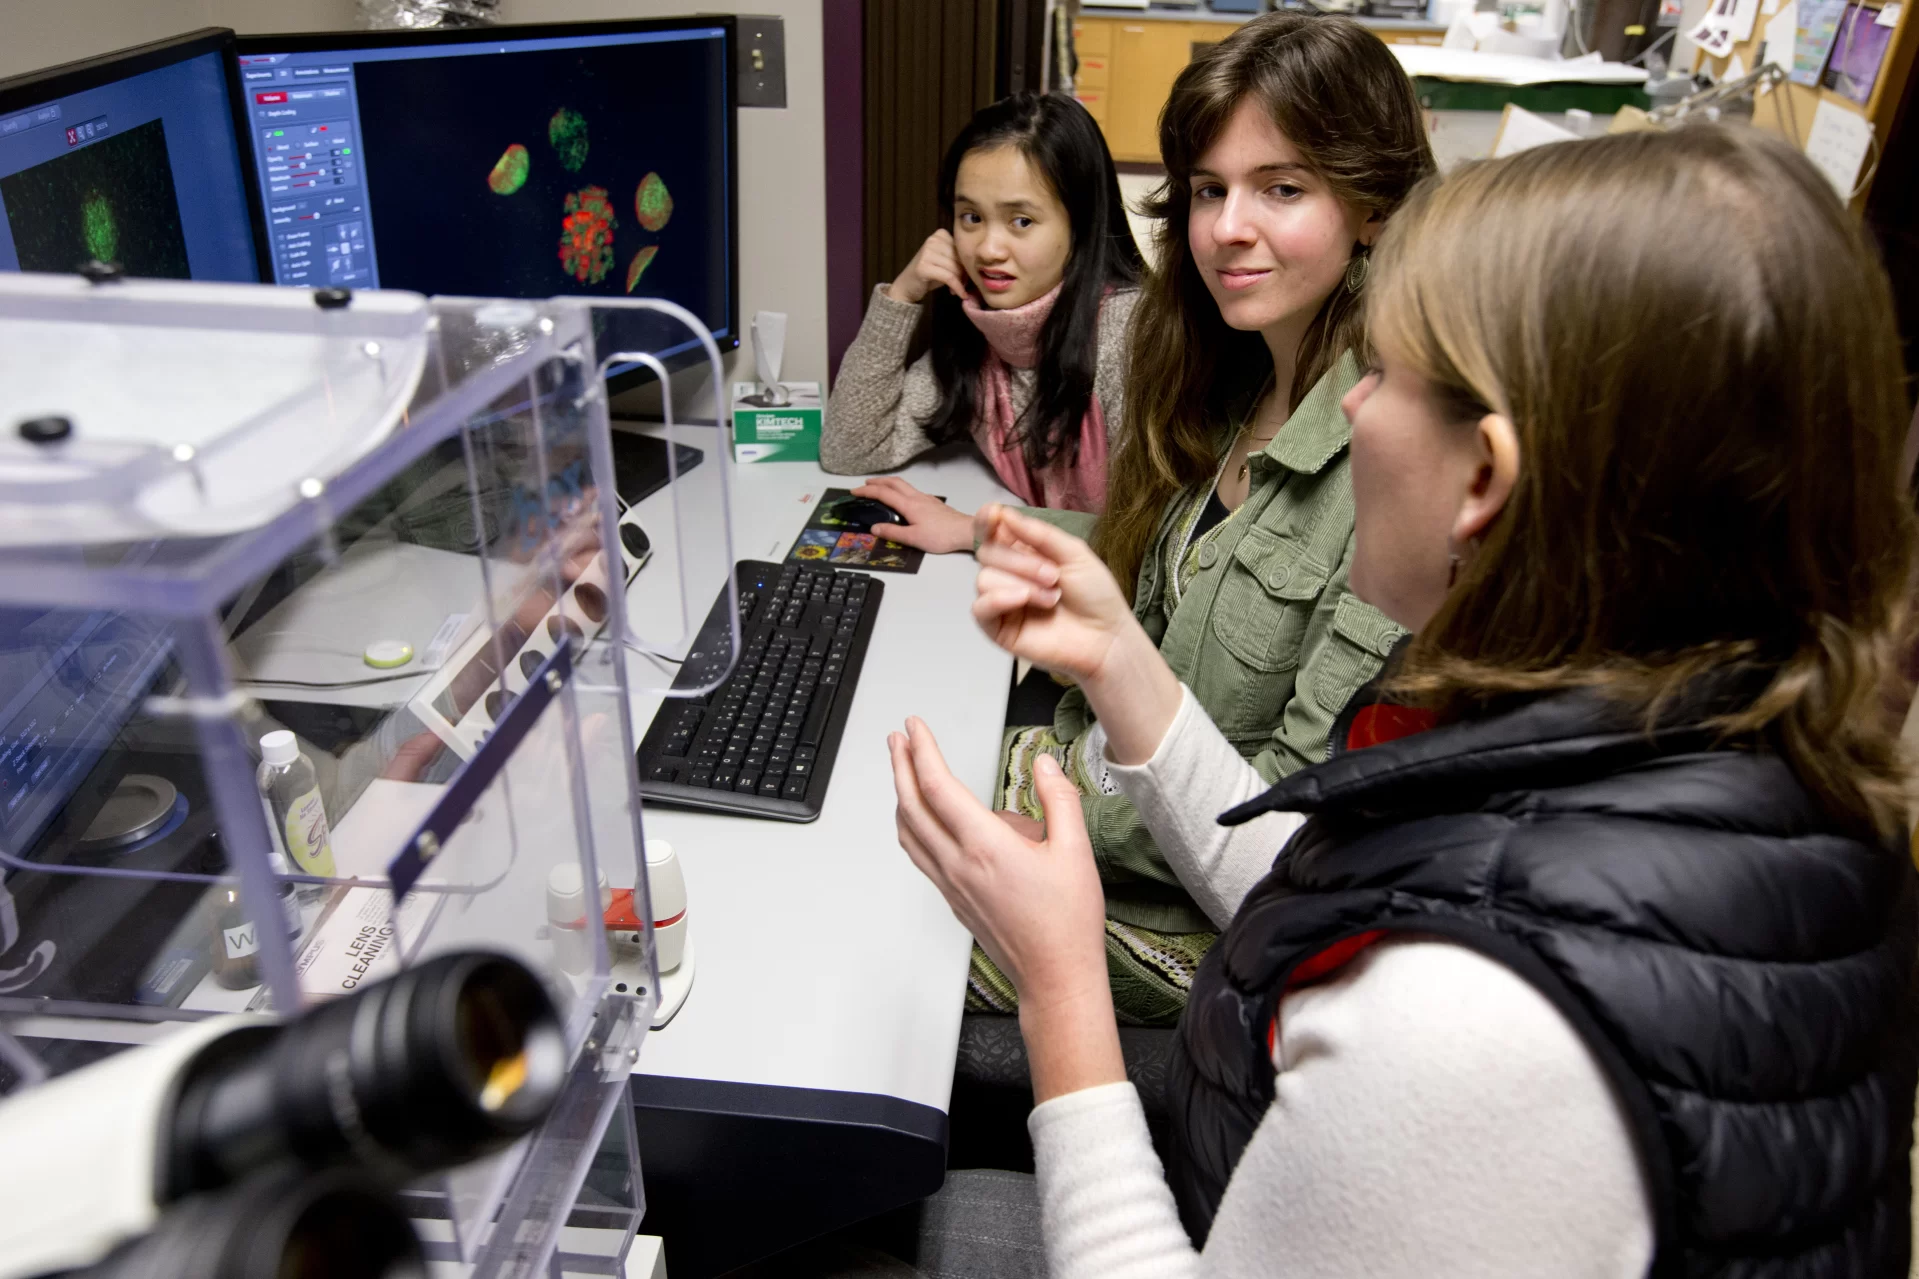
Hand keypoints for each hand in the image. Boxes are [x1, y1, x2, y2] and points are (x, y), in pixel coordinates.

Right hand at [853, 477, 974, 552]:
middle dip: (877, 481)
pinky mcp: (933, 503)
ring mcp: (926, 498)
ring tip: (880, 487)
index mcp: (909, 505)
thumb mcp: (914, 538)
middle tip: (864, 484)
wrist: (966, 531)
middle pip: (893, 483)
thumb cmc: (941, 536)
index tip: (854, 491)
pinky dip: (899, 489)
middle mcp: (916, 497)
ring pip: (903, 485)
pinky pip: (911, 490)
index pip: (883, 493)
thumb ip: (893, 532)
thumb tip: (874, 527)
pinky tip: (902, 498)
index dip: (867, 491)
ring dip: (888, 483)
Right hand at [886, 229, 969, 304]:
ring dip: (960, 282)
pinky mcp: (924, 267)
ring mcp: (926, 253)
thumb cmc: (929, 274)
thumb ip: (958, 258)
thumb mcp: (945, 261)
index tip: (964, 276)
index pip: (962, 249)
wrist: (907, 286)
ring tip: (956, 289)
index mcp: (939, 235)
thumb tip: (977, 266)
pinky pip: (949, 277)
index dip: (966, 264)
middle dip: (964, 274)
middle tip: (961, 285)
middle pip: (960, 258)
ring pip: (955, 268)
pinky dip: (957, 287)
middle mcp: (932, 240)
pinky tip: (958, 294)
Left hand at [890, 717, 1122, 1098]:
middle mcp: (959, 865)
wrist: (1056, 976)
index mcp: (986, 847)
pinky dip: (911, 827)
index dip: (922, 750)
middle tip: (897, 738)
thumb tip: (1044, 764)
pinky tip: (922, 820)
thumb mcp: (1076, 851)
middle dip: (900, 765)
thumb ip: (1058, 799)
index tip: (916, 727)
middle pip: (911, 805)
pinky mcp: (953, 899)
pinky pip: (919, 855)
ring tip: (903, 771)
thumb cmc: (1067, 923)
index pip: (938, 786)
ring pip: (908, 833)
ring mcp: (951, 884)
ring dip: (900, 796)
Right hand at [973, 505, 1185, 766]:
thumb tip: (1004, 514)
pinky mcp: (998, 629)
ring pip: (984, 578)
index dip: (987, 520)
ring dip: (1021, 583)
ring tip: (1052, 598)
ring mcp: (1002, 602)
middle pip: (987, 552)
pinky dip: (999, 599)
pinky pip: (980, 608)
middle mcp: (1009, 575)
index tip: (995, 515)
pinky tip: (1023, 599)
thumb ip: (1039, 533)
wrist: (1105, 637)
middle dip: (1020, 561)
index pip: (992, 532)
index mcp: (1024, 553)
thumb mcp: (1074, 553)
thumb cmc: (1095, 596)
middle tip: (1053, 576)